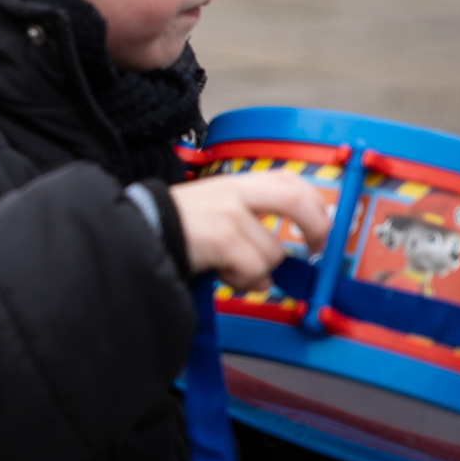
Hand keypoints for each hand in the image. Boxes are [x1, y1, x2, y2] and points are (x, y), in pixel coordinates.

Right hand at [169, 173, 330, 292]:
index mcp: (235, 184)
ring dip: (256, 271)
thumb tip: (278, 263)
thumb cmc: (175, 227)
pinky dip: (242, 279)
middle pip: (294, 198)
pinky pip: (254, 268)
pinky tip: (221, 272)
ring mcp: (228, 213)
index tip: (320, 232)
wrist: (139, 231)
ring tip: (229, 268)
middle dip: (315, 227)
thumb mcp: (213, 211)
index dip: (315, 206)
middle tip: (314, 250)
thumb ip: (247, 225)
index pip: (288, 181)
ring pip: (272, 252)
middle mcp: (234, 192)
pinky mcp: (222, 236)